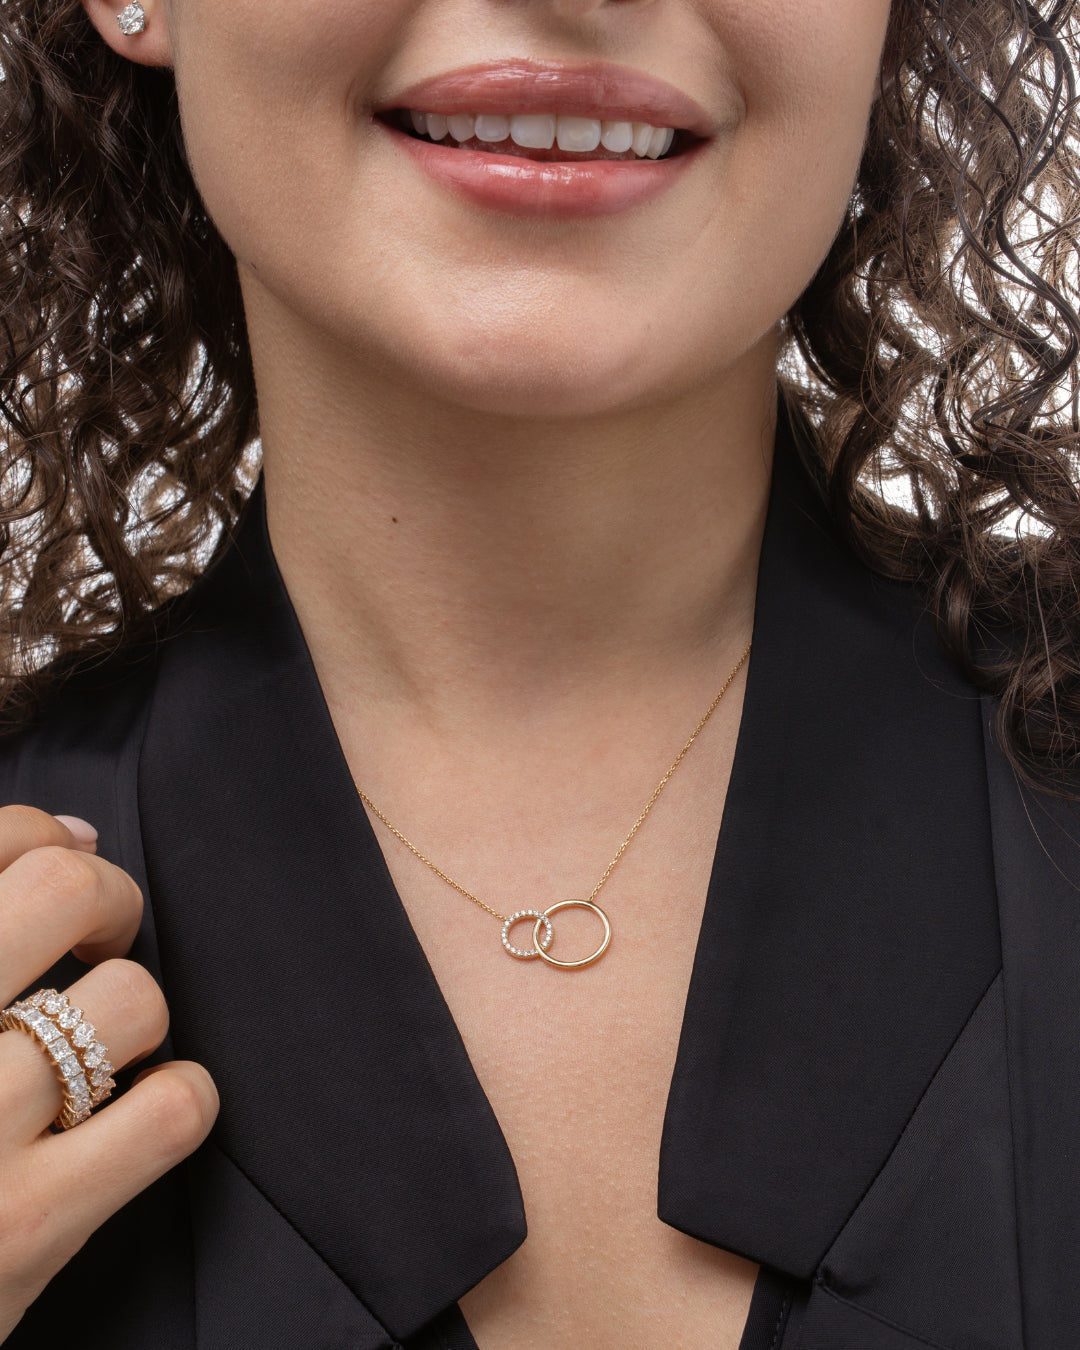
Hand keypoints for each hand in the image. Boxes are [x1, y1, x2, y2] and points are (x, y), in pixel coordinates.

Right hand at [0, 806, 217, 1340]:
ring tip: (101, 1052)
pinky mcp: (27, 1227)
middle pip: (64, 889)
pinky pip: (170, 1112)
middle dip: (109, 897)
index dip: (45, 838)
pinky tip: (141, 1113)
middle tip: (100, 936)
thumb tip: (78, 838)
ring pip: (130, 999)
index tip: (58, 865)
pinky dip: (182, 1099)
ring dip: (136, 1016)